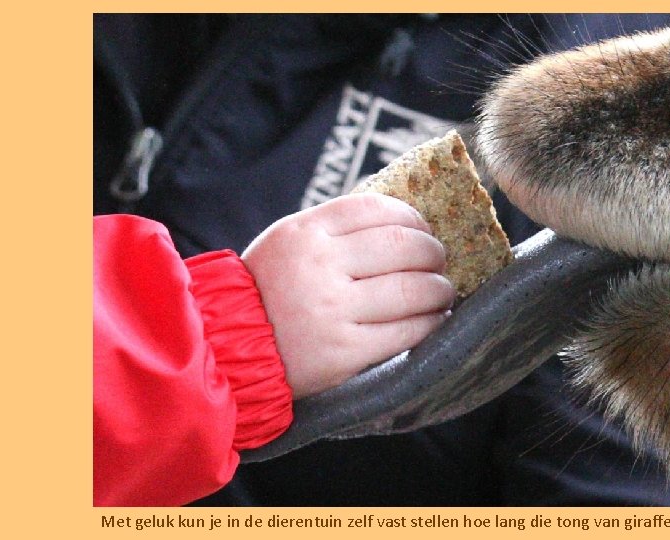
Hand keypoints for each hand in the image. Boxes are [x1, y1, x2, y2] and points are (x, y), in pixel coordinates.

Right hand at [242, 193, 455, 397]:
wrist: (228, 349)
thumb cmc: (268, 292)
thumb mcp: (288, 243)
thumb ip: (336, 230)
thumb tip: (404, 223)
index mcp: (304, 232)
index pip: (376, 209)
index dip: (412, 217)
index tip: (423, 229)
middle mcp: (319, 266)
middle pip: (403, 246)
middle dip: (433, 252)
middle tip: (438, 261)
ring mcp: (332, 311)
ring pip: (413, 290)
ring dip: (439, 289)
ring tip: (441, 291)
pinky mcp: (344, 352)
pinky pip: (407, 332)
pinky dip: (431, 323)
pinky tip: (434, 319)